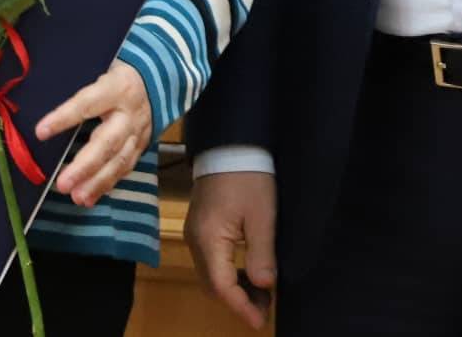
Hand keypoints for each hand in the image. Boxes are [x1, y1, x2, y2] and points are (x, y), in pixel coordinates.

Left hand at [33, 60, 152, 206]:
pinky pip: (125, 168)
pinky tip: (90, 197)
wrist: (158, 79)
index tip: (40, 132)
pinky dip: (107, 184)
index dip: (64, 117)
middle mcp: (129, 112)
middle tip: (63, 184)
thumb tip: (40, 98)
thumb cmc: (117, 73)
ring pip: (119, 160)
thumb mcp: (101, 67)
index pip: (87, 103)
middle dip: (85, 166)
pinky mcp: (141, 146)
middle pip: (107, 142)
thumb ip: (79, 83)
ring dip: (97, 182)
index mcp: (116, 87)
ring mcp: (138, 132)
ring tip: (76, 197)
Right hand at [185, 170, 275, 330]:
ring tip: (262, 293)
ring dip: (233, 288)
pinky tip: (248, 272)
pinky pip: (211, 261)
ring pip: (210, 274)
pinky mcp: (200, 226)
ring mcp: (195, 233)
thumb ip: (262, 253)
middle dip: (237, 301)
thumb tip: (265, 286)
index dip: (241, 307)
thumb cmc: (249, 176)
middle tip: (266, 308)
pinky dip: (228, 273)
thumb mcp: (262, 215)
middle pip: (211, 285)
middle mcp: (196, 241)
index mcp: (209, 239)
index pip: (222, 286)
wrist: (231, 143)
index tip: (261, 323)